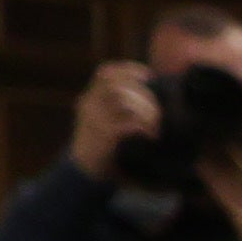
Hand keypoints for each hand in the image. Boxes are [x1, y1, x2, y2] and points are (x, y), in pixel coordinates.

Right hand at [67, 59, 156, 184]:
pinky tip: (151, 136)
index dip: (128, 69)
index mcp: (90, 98)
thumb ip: (118, 107)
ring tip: (155, 126)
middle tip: (157, 111)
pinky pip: (128, 124)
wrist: (84, 171)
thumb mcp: (104, 120)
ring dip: (147, 111)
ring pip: (124, 101)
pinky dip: (145, 128)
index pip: (105, 73)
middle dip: (144, 94)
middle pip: (118, 85)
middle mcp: (89, 105)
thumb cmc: (102, 145)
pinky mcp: (103, 136)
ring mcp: (95, 120)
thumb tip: (149, 98)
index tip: (149, 75)